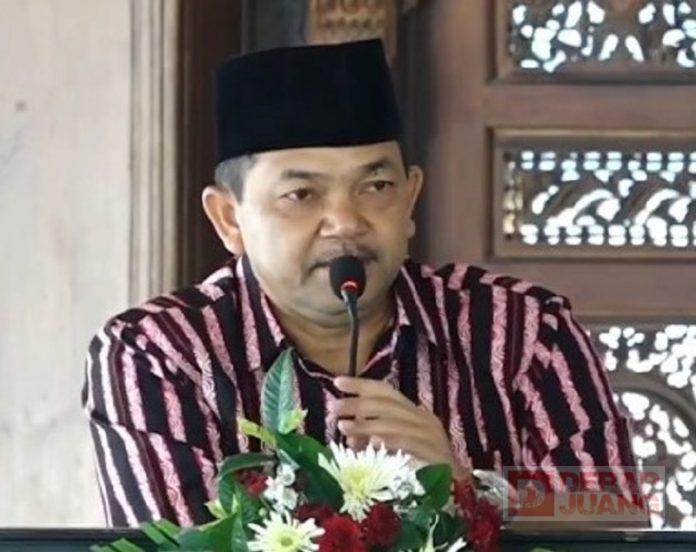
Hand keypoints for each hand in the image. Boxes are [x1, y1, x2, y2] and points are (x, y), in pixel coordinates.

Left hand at [332, 377, 464, 476]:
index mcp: (414, 413)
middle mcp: (424, 419)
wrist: (457, 493)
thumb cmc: (421, 469)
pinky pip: (409, 443)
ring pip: (394, 422)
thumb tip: (347, 430)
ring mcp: (431, 435)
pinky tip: (372, 443)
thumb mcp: (391, 448)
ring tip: (344, 426)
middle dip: (357, 403)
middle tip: (334, 407)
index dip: (361, 385)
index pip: (386, 391)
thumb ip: (370, 437)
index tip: (337, 382)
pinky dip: (389, 441)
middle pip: (387, 404)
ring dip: (366, 424)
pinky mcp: (436, 454)